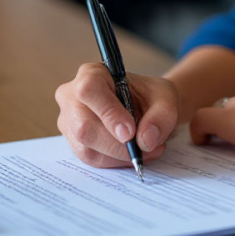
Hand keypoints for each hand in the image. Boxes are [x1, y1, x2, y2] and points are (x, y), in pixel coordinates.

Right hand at [55, 63, 178, 167]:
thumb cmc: (150, 96)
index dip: (108, 112)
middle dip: (116, 144)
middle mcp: (72, 97)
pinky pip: (92, 159)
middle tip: (145, 148)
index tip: (130, 132)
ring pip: (87, 148)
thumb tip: (146, 140)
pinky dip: (116, 161)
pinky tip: (134, 155)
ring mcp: (69, 122)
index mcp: (91, 74)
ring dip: (119, 156)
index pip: (89, 90)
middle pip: (84, 126)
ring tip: (147, 150)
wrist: (145, 107)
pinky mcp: (74, 142)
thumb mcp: (165, 98)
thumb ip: (160, 116)